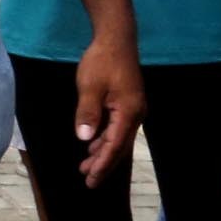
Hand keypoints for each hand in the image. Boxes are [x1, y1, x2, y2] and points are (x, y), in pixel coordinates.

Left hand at [71, 35, 144, 184]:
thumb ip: (87, 113)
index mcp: (128, 112)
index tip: (91, 179)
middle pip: (119, 146)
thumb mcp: (89, 86)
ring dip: (103, 152)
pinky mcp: (128, 103)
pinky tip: (93, 144)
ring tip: (86, 167)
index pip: (114, 145)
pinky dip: (106, 139)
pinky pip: (117, 128)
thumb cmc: (102, 61)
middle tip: (89, 181)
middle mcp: (135, 114)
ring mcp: (133, 109)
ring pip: (118, 138)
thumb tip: (85, 138)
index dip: (102, 164)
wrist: (117, 39)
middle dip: (104, 164)